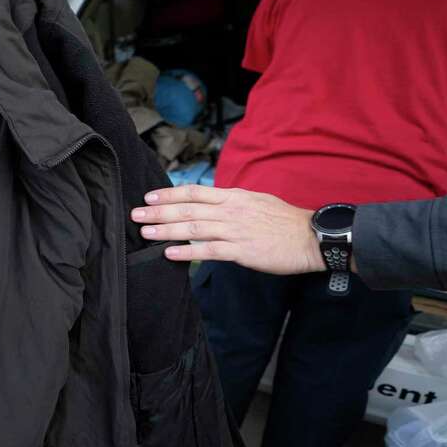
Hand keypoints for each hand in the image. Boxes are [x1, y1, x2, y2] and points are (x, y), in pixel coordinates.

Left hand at [130, 185, 326, 274]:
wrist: (311, 237)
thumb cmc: (285, 221)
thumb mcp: (256, 202)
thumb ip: (232, 203)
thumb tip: (210, 205)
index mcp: (234, 197)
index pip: (195, 192)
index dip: (169, 194)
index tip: (149, 196)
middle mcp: (231, 211)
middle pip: (188, 209)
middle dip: (159, 211)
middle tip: (136, 214)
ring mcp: (235, 230)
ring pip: (194, 229)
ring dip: (166, 230)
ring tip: (145, 232)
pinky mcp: (241, 251)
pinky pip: (209, 251)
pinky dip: (187, 252)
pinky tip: (169, 253)